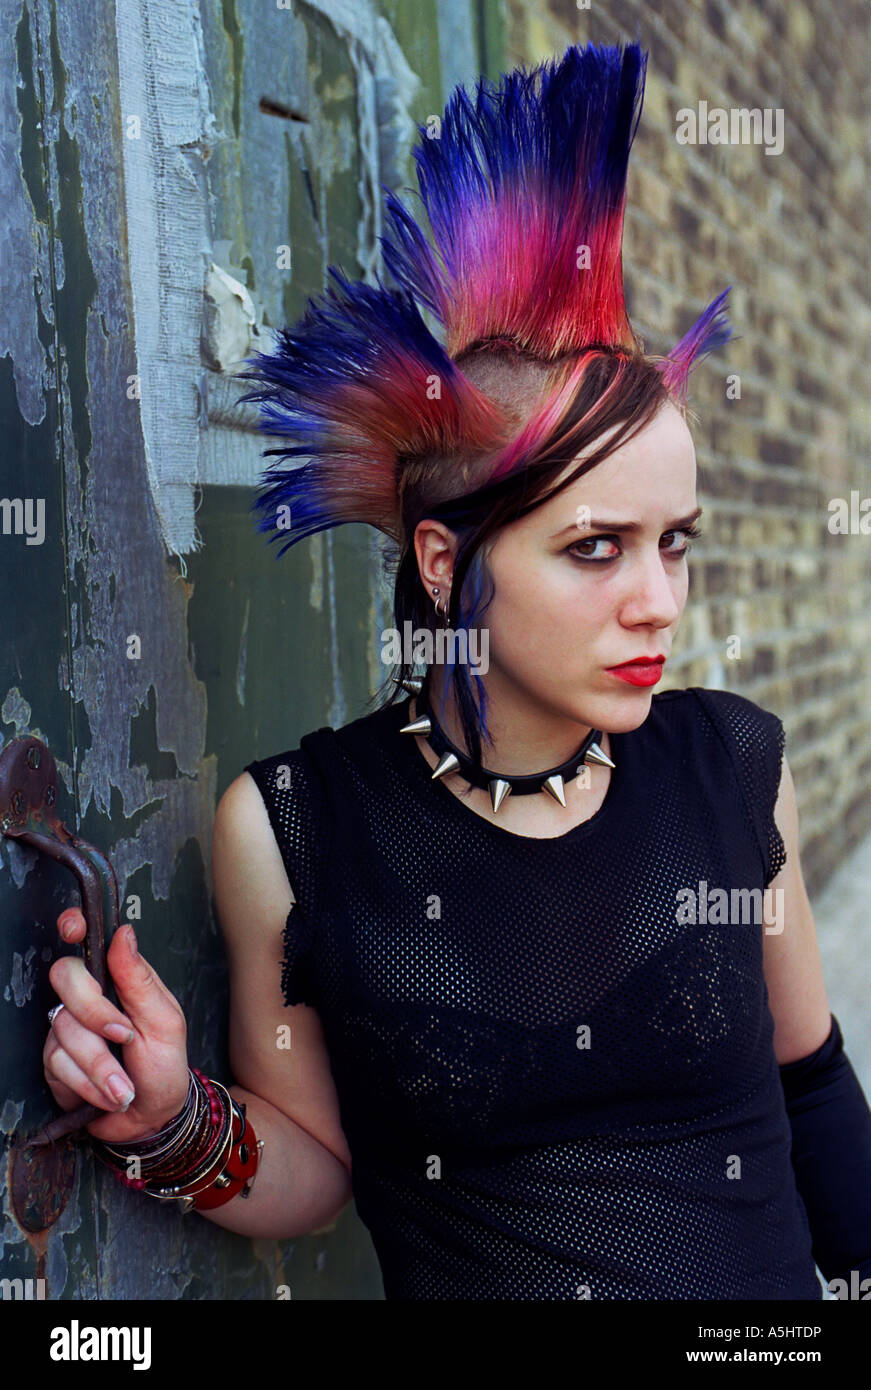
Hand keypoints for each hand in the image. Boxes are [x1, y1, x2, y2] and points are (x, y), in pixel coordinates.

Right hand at [43, 909, 189, 1144]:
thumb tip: (123, 934)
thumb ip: (140, 979)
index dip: (73, 926)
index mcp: (118, 980)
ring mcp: (68, 1030)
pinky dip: (90, 1084)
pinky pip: (58, 1064)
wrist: (152, 1120)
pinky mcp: (55, 1062)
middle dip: (95, 1013)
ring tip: (126, 1085)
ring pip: (64, 1029)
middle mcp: (89, 999)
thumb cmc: (165, 1066)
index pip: (87, 941)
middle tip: (124, 1037)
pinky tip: (109, 1095)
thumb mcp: (165, 1022)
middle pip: (65, 978)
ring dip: (101, 1065)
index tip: (73, 927)